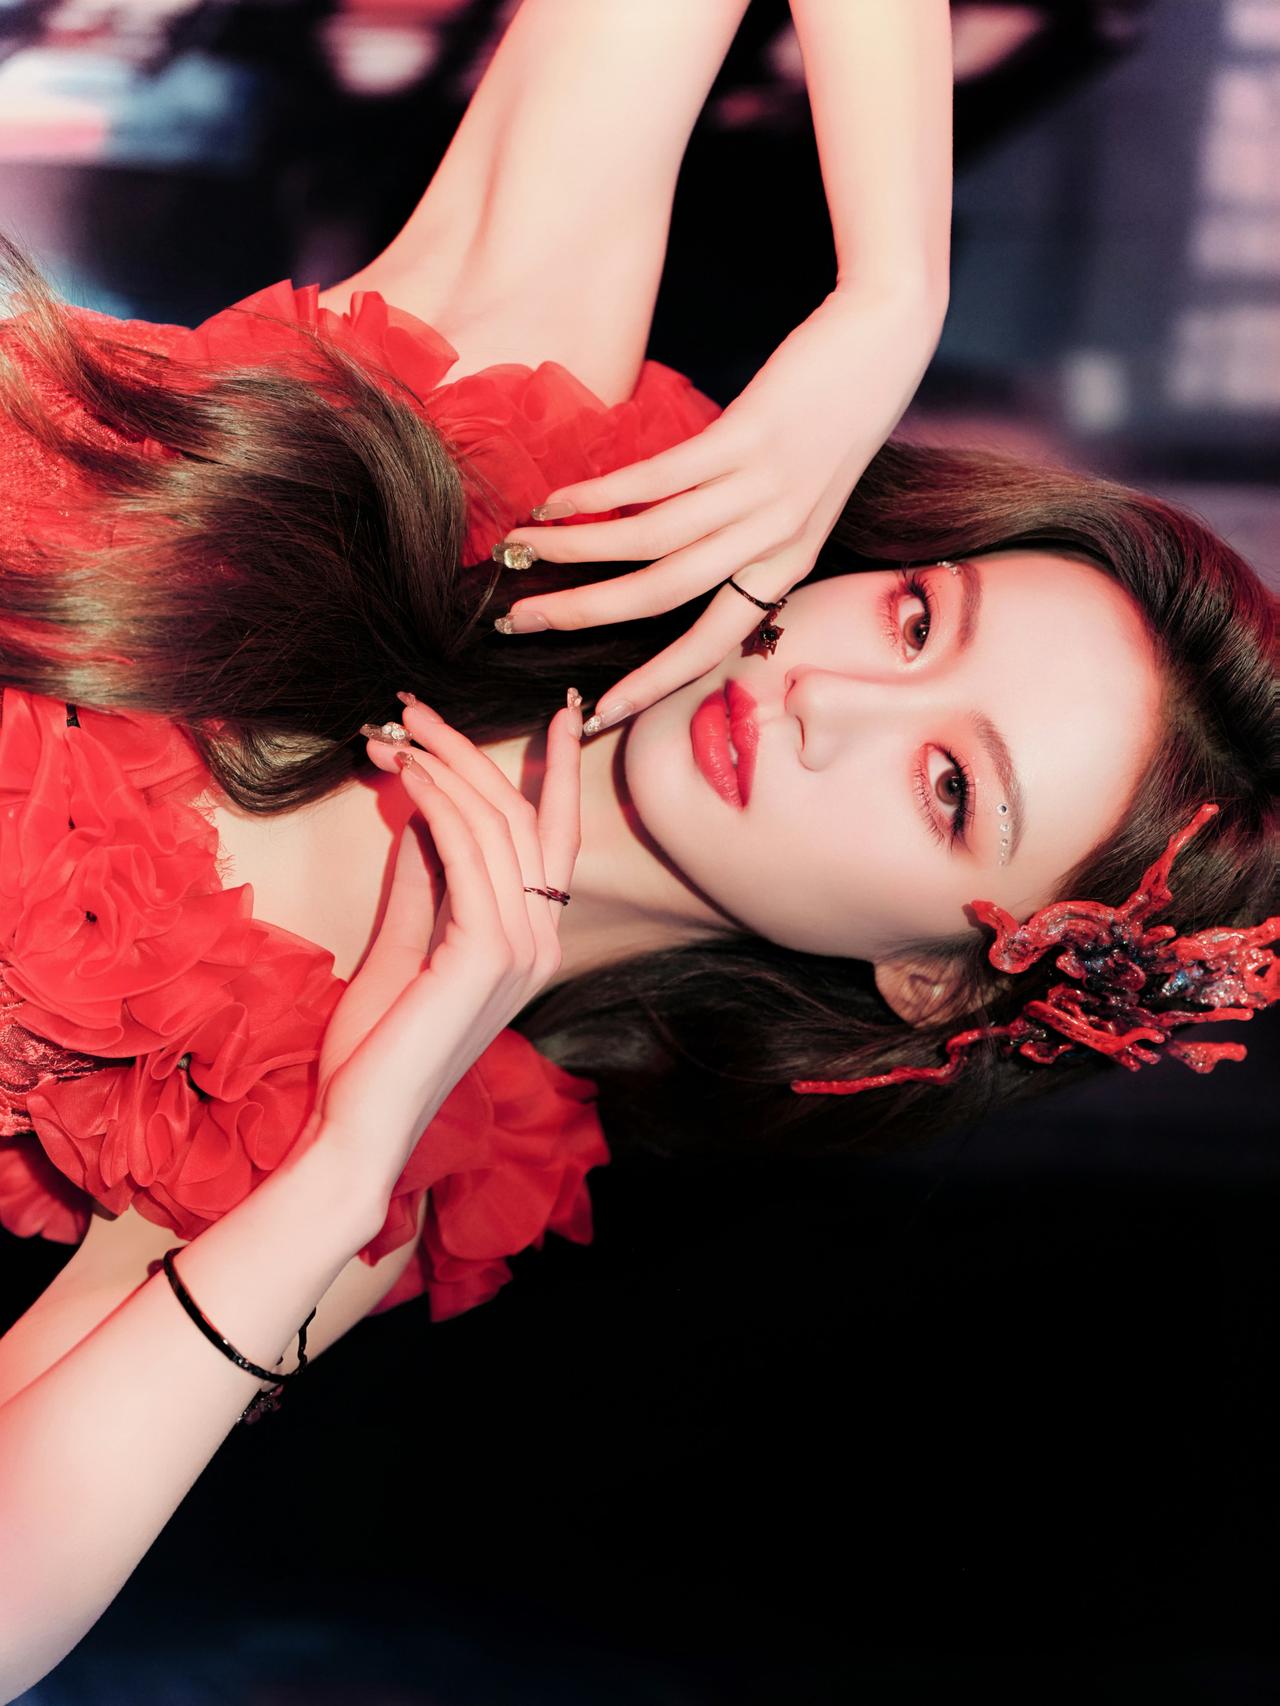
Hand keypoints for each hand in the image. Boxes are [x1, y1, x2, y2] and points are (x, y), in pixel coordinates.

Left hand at [310, 692, 582, 1196]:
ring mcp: (521, 951)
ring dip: (443, 767)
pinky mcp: (485, 955)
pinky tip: (407, 775)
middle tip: (414, 706)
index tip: (557, 711)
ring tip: (393, 732)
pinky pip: (470, 856)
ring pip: (496, 827)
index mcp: (531, 941)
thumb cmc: (378, 1044)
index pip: (554, 838)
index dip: (558, 771)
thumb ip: (426, 877)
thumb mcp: (406, 940)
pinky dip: (438, 805)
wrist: (359, 1120)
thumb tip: (424, 804)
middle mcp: (540, 942)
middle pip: (522, 818)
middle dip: (472, 750)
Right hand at [495, 284, 945, 729]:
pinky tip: (557, 496)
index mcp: (788, 562)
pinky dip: (597, 492)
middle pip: (663, 598)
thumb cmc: (838, 409)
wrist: (890, 335)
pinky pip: (656, 480)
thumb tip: (664, 546)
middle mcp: (776, 538)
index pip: (711, 643)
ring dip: (572, 549)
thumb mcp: (801, 491)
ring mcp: (763, 489)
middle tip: (517, 620)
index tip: (597, 714)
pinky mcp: (747, 436)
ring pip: (649, 542)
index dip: (652, 682)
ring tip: (518, 545)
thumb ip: (743, 526)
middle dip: (582, 615)